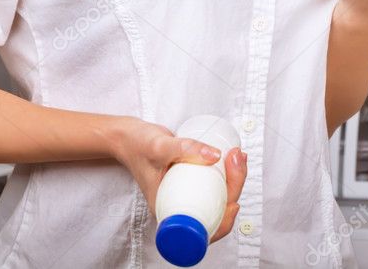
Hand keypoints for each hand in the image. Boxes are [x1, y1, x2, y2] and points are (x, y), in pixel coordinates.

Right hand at [112, 118, 246, 241]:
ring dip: (234, 180)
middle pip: (216, 210)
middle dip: (235, 188)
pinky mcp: (190, 181)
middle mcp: (179, 207)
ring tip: (238, 157)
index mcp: (168, 212)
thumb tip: (216, 155)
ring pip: (217, 196)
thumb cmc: (138, 146)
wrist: (129, 137)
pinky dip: (227, 174)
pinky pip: (212, 184)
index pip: (201, 230)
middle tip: (237, 160)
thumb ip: (185, 148)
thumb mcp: (159, 147)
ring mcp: (186, 194)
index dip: (223, 222)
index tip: (233, 202)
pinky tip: (234, 160)